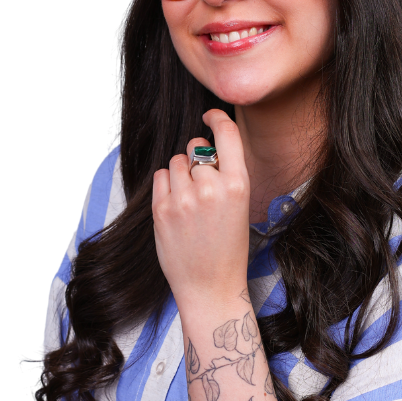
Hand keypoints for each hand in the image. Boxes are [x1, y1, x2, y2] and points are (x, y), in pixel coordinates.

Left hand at [152, 109, 250, 306]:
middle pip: (196, 147)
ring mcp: (184, 199)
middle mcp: (211, 188)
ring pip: (176, 162)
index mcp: (238, 185)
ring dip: (180, 173)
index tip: (210, 115)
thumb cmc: (228, 247)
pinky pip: (161, 177)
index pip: (226, 134)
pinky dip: (167, 186)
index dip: (217, 118)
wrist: (210, 286)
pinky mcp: (162, 210)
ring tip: (189, 199)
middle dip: (197, 156)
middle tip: (201, 180)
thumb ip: (226, 176)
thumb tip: (204, 148)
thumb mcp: (240, 207)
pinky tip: (176, 205)